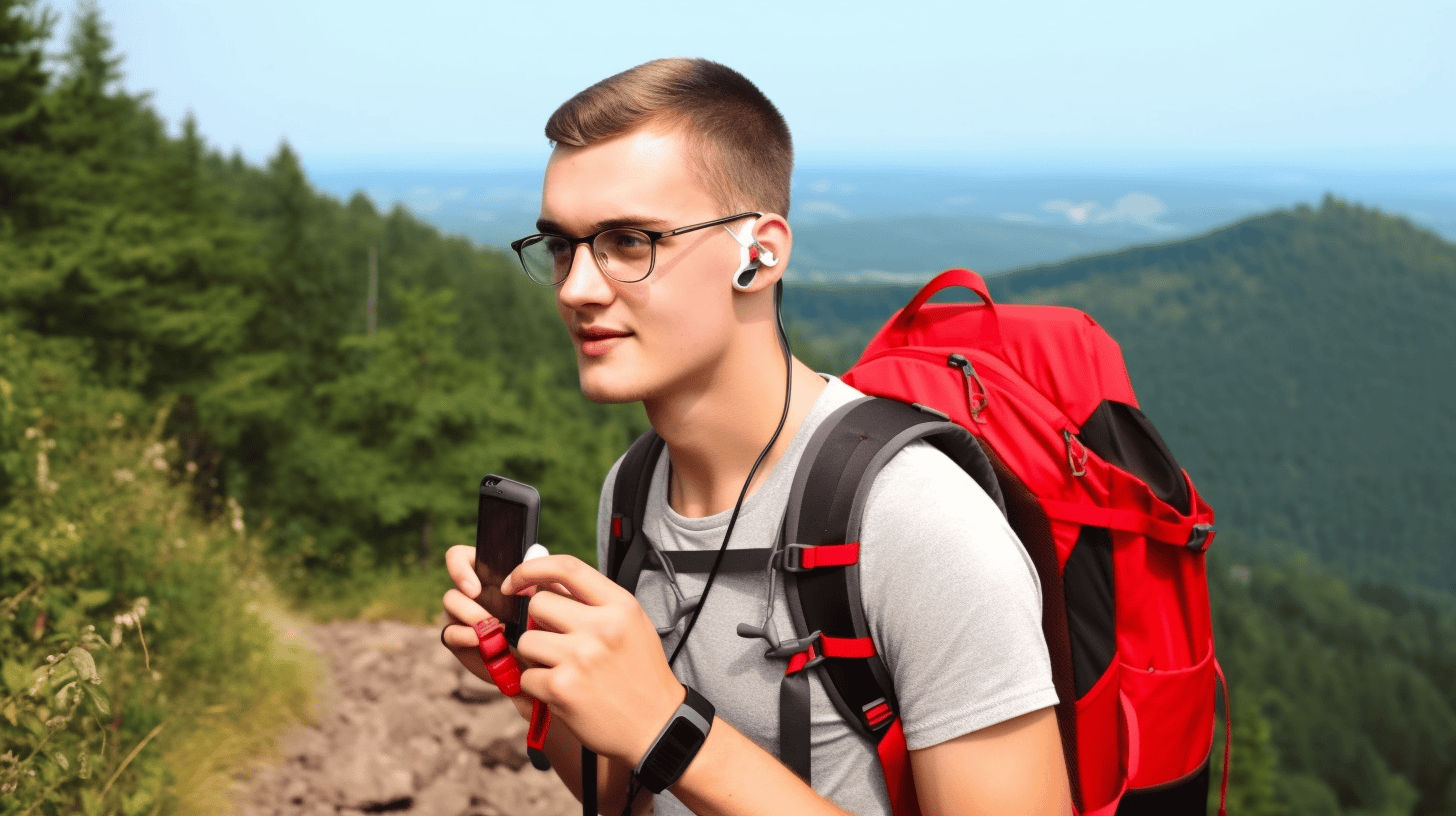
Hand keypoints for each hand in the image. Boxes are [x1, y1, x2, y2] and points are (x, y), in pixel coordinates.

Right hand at [441, 544, 533, 717]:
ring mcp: (463, 615)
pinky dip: (463, 635)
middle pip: (454, 584)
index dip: (458, 567)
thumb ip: (542, 575)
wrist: (540, 659)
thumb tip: (531, 562)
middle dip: (467, 598)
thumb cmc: (546, 621)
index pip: (460, 557)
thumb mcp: (548, 595)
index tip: (475, 588)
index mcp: (489, 574)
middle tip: (486, 614)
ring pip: (451, 603)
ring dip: (471, 614)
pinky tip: (480, 641)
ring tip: (493, 628)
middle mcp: (472, 592)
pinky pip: (449, 632)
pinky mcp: (459, 639)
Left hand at [502, 554, 684, 765]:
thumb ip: (590, 601)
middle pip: (538, 604)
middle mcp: (601, 627)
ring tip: (562, 669)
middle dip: (538, 622)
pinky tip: (563, 692)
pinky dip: (538, 686)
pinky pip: (526, 676)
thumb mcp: (629, 625)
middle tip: (555, 641)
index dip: (531, 569)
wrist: (657, 726)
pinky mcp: (562, 689)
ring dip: (536, 656)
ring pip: (526, 641)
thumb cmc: (640, 674)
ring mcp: (580, 658)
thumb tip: (539, 580)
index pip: (566, 568)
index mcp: (620, 606)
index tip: (515, 582)